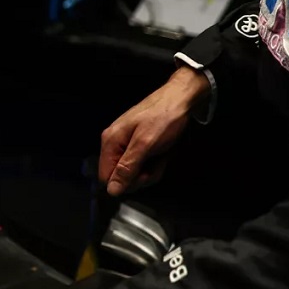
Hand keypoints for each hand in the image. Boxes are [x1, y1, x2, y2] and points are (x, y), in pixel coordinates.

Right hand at [97, 67, 209, 196]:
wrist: (181, 98)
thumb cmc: (164, 119)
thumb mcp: (145, 145)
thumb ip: (127, 168)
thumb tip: (111, 190)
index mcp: (110, 142)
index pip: (106, 178)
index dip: (125, 183)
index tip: (144, 175)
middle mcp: (114, 143)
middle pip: (120, 176)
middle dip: (141, 176)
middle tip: (156, 164)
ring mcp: (126, 143)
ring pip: (134, 172)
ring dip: (151, 170)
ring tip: (162, 156)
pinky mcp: (138, 144)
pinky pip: (142, 163)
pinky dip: (154, 163)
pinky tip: (162, 154)